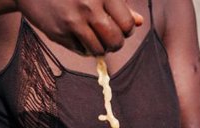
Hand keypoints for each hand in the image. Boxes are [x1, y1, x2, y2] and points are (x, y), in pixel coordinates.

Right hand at [16, 0, 143, 54]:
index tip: (120, 29)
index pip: (126, 24)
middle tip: (109, 39)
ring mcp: (73, 20)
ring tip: (94, 39)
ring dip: (100, 49)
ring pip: (99, 50)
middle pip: (115, 40)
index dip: (126, 31)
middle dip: (115, 44)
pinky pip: (81, 51)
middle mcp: (89, 5)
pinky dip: (84, 49)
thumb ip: (118, 5)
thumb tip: (139, 22)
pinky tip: (78, 37)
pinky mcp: (60, 32)